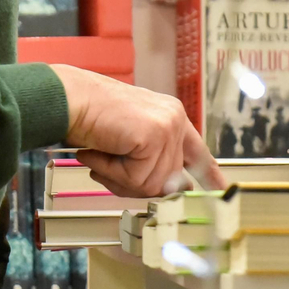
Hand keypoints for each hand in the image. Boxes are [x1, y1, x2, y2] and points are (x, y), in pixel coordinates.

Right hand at [50, 64, 227, 196]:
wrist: (68, 98)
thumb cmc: (88, 116)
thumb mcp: (127, 139)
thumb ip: (149, 160)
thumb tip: (170, 190)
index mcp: (169, 115)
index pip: (196, 151)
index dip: (207, 173)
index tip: (220, 189)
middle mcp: (174, 119)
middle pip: (166, 181)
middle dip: (132, 182)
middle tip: (104, 165)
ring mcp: (167, 126)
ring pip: (150, 184)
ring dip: (116, 176)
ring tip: (99, 152)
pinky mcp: (154, 135)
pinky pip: (135, 179)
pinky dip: (110, 171)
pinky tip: (98, 150)